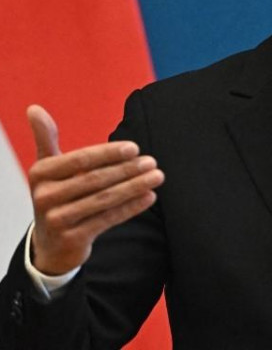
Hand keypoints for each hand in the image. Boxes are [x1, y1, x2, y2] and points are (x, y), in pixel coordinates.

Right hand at [26, 105, 164, 275]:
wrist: (50, 244)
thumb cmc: (56, 194)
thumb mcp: (48, 167)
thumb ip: (45, 137)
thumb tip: (34, 107)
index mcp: (40, 173)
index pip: (81, 160)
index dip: (109, 153)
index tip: (135, 148)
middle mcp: (44, 197)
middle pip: (94, 179)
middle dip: (127, 169)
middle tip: (152, 161)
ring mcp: (56, 220)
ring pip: (104, 200)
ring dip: (134, 186)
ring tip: (157, 176)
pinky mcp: (71, 240)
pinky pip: (107, 220)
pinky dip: (131, 207)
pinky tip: (150, 196)